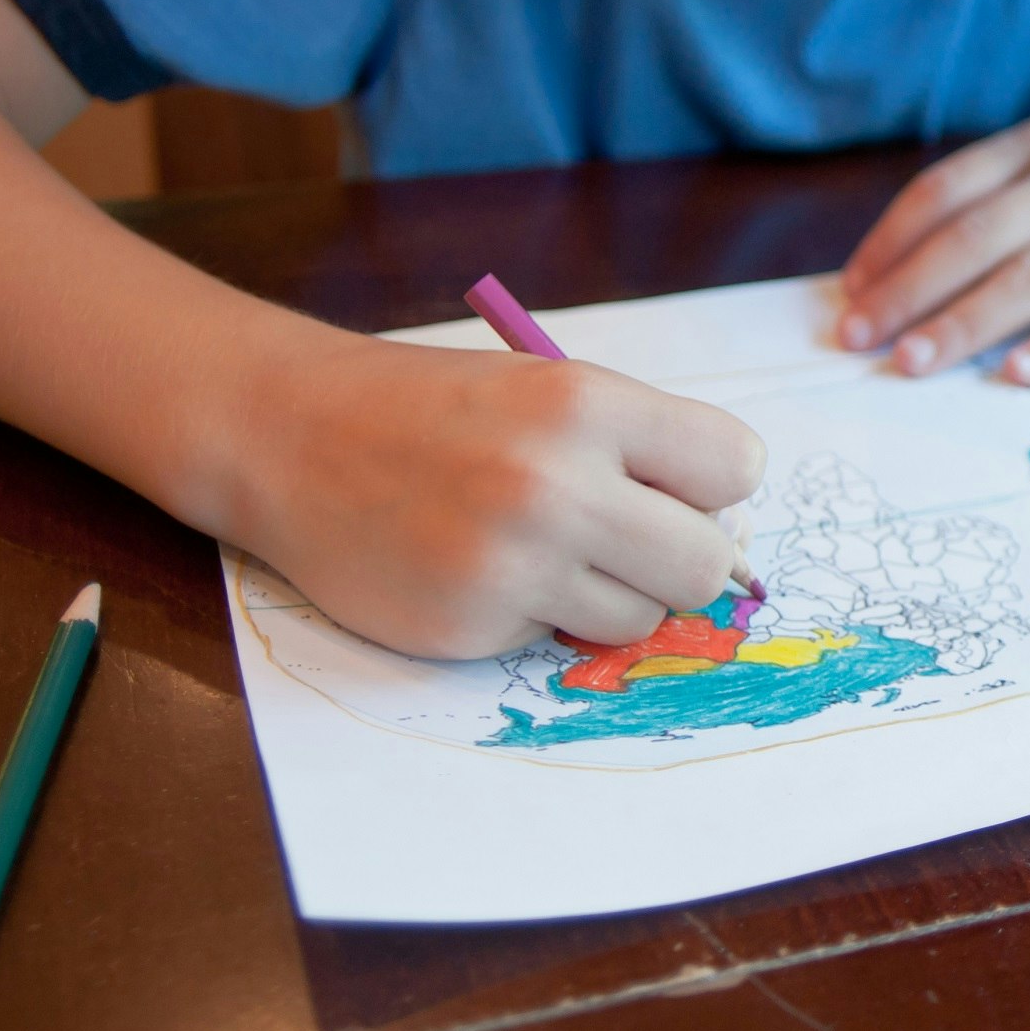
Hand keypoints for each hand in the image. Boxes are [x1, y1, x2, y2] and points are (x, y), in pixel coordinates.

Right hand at [233, 334, 765, 658]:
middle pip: (708, 565)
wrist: (291, 435)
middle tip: (628, 537)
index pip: (737, 467)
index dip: (712, 485)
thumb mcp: (551, 391)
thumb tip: (735, 543)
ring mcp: (512, 563)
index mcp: (588, 404)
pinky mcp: (472, 626)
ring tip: (540, 545)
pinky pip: (560, 638)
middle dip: (683, 558)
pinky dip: (537, 613)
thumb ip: (644, 453)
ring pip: (643, 616)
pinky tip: (481, 567)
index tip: (676, 485)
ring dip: (610, 593)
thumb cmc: (441, 411)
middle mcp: (556, 484)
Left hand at [838, 105, 1029, 381]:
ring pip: (1028, 278)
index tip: (847, 292)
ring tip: (911, 363)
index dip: (889, 245)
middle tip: (856, 338)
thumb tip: (914, 268)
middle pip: (972, 238)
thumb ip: (1010, 193)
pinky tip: (1017, 374)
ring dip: (961, 324)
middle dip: (905, 293)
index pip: (944, 193)